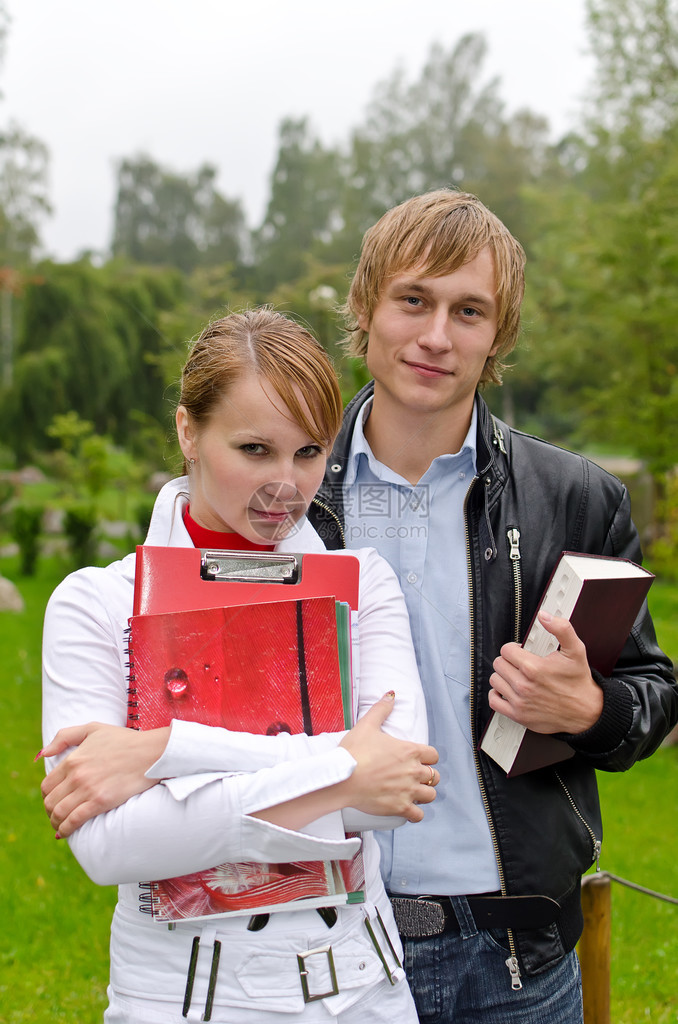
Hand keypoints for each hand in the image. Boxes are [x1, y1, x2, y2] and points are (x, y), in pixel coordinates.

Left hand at [39, 723, 170, 836]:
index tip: (53, 801)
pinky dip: (65, 830)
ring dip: (55, 823)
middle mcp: (76, 775)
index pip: (47, 785)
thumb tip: (43, 754)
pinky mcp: (100, 802)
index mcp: (73, 759)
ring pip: (59, 813)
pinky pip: (74, 821)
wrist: (151, 752)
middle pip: (50, 802)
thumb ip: (64, 737)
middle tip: (56, 816)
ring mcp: (88, 789)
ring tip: (59, 826)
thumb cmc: (124, 740)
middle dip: (50, 812)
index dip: (47, 796)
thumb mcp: (93, 729)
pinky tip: (65, 833)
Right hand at [340, 692, 439, 822]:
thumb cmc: (354, 751)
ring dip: (423, 794)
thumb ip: (381, 709)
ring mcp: (409, 791)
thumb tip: (391, 694)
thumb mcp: (367, 725)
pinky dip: (415, 813)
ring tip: (411, 792)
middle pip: (434, 776)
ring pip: (430, 795)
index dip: (427, 757)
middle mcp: (414, 771)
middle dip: (425, 776)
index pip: (434, 755)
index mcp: (410, 751)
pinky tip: (406, 808)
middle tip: (412, 777)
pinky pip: (419, 816)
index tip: (417, 759)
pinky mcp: (400, 807)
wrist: (341, 778)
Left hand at [488, 612, 603, 734]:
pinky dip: (497, 695)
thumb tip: (545, 616)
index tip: (522, 652)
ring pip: (495, 680)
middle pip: (499, 663)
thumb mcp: (576, 650)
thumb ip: (561, 629)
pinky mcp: (518, 715)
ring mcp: (519, 701)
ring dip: (503, 677)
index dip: (514, 648)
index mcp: (534, 668)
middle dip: (509, 661)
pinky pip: (493, 701)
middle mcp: (524, 685)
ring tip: (516, 676)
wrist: (586, 712)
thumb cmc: (579, 682)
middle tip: (520, 664)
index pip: (506, 650)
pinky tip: (508, 691)